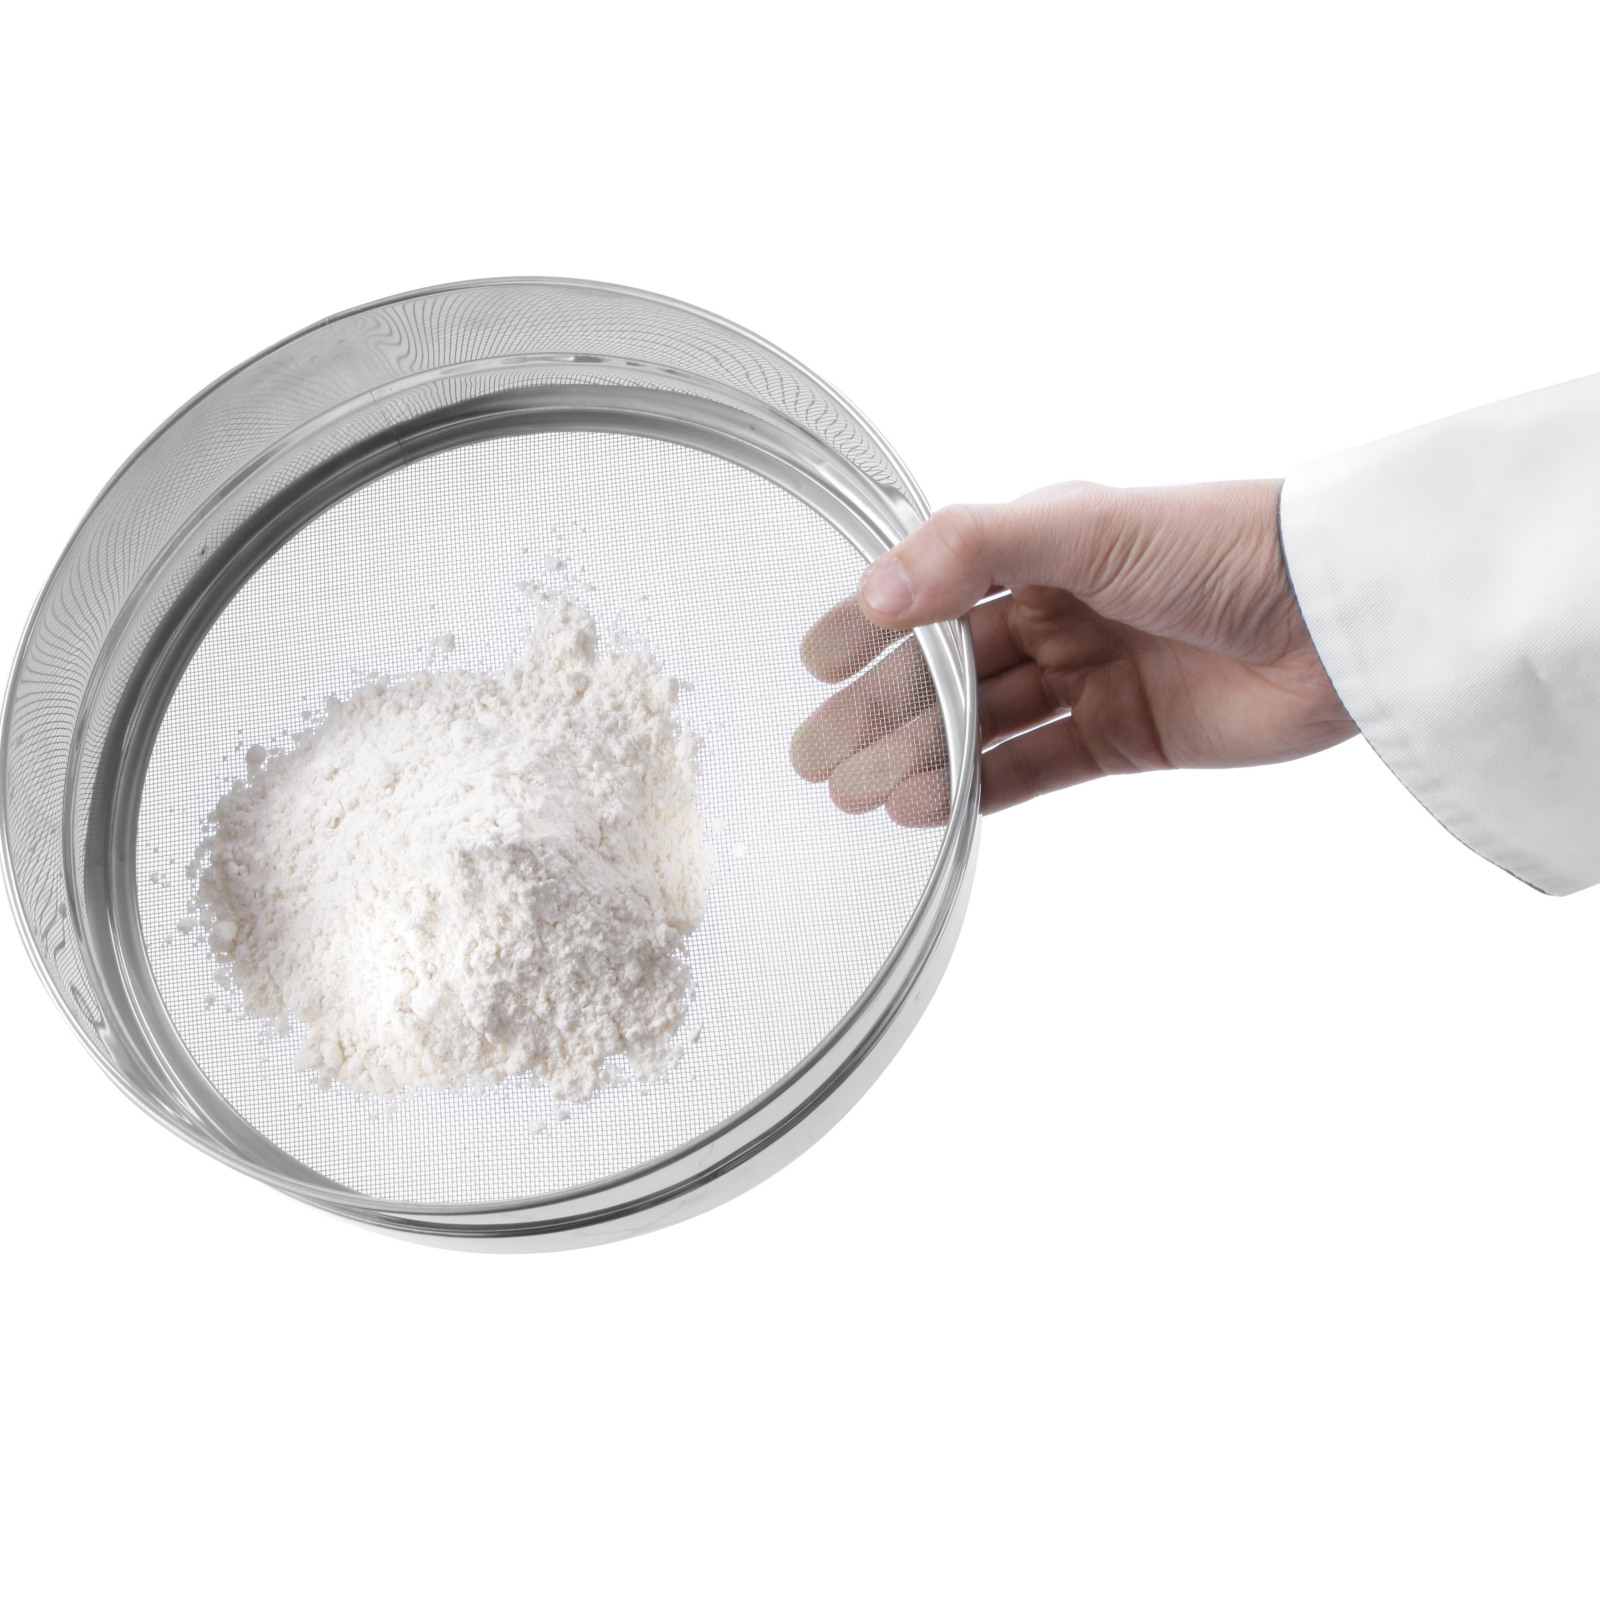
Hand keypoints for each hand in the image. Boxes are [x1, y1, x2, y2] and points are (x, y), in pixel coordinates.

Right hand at [789, 480, 1356, 824]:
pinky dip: (979, 792)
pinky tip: (927, 810)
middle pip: (947, 670)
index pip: (933, 589)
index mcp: (1044, 547)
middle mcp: (1060, 610)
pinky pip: (1034, 769)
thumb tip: (874, 593)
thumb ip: (971, 550)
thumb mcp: (1086, 528)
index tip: (814, 664)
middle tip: (815, 757)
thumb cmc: (1224, 544)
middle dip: (880, 711)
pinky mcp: (1124, 738)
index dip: (871, 626)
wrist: (1342, 617)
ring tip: (855, 793)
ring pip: (981, 727)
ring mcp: (1090, 677)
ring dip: (918, 759)